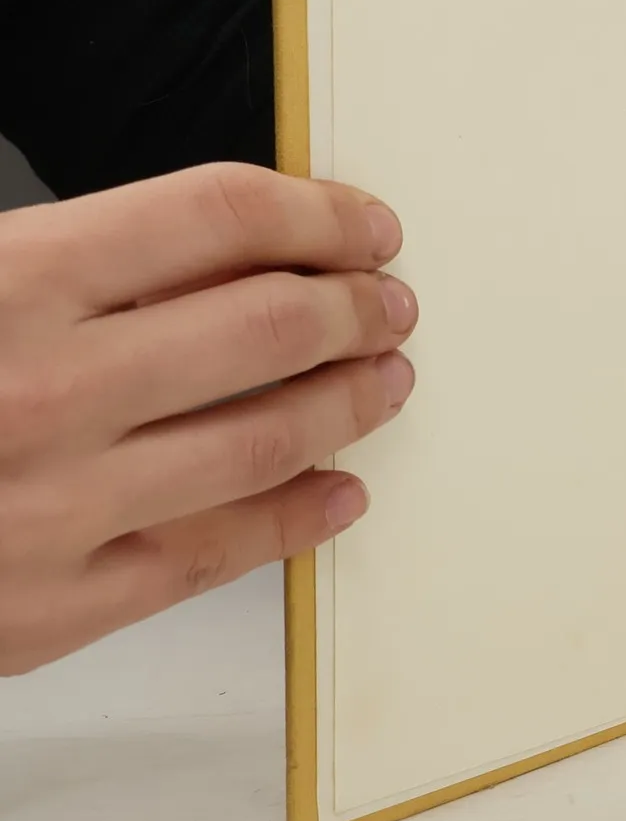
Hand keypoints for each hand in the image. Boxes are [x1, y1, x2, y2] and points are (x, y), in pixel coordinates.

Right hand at [0, 162, 415, 675]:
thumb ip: (73, 257)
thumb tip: (226, 239)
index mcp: (8, 281)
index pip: (219, 216)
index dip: (317, 210)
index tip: (366, 222)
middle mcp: (45, 389)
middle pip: (270, 320)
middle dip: (356, 304)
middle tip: (393, 301)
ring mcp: (55, 507)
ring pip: (267, 436)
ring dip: (351, 399)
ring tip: (386, 376)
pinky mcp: (49, 611)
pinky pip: (215, 557)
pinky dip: (298, 518)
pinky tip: (338, 491)